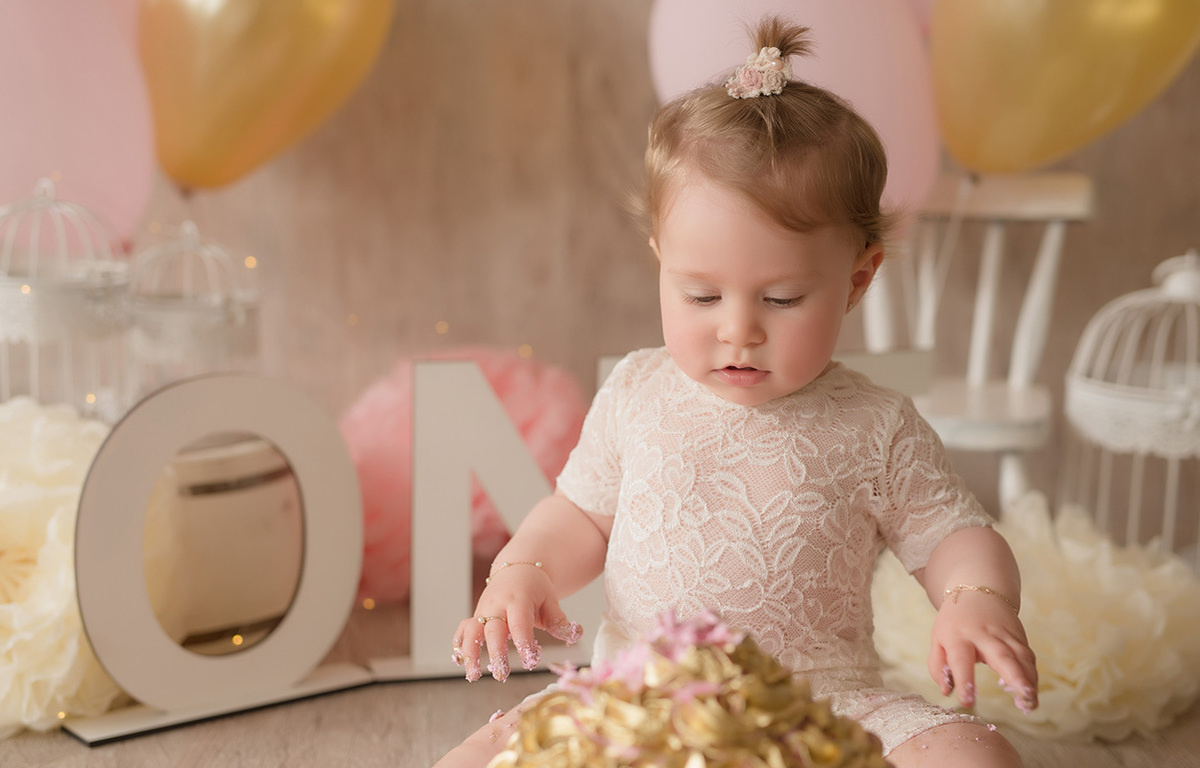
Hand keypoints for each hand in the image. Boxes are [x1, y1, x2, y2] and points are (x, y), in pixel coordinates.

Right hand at [451, 561, 582, 681]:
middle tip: (502, 675)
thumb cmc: (536, 588)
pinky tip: (460, 661)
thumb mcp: (550, 600)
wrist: (516, 568)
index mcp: (518, 599)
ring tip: (473, 676)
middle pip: (492, 629)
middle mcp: (497, 605)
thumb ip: (560, 620)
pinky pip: (463, 628)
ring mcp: (483, 610)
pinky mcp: (475, 616)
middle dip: (495, 653)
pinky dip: (459, 644)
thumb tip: (576, 634)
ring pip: (471, 630)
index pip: (519, 623)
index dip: (524, 643)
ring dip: (470, 652)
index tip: (531, 661)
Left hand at [928, 588, 1037, 712]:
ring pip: (1021, 657)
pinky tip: (1030, 692)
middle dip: (1014, 677)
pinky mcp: (1019, 636)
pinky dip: (1031, 675)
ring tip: (1029, 704)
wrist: (978, 589)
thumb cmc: (954, 621)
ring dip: (1029, 681)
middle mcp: (984, 634)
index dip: (964, 680)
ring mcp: (1005, 634)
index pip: (961, 660)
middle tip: (1023, 697)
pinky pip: (1028, 657)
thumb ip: (938, 666)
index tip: (967, 701)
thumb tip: (946, 692)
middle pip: (1002, 655)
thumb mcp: (938, 639)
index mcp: (958, 636)